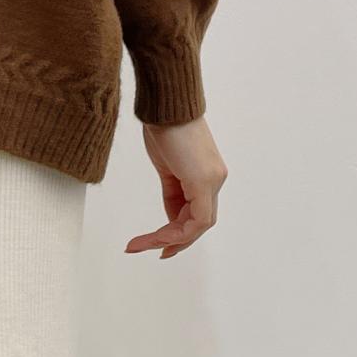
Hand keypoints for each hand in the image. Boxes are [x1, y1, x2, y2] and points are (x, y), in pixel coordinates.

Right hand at [126, 119, 226, 259]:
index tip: (159, 243)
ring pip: (197, 226)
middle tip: (155, 253)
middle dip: (175, 241)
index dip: (179, 232)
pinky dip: (175, 233)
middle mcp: (215, 179)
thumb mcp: (166, 164)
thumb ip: (172, 188)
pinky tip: (156, 238)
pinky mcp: (203, 181)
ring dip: (168, 239)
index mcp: (206, 174)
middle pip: (199, 223)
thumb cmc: (163, 123)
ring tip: (141, 245)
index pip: (196, 212)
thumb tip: (169, 213)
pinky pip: (195, 221)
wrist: (165, 103)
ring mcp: (212, 181)